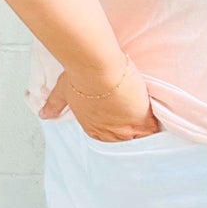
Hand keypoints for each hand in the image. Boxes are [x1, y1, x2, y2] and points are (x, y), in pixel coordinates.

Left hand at [39, 57, 162, 142]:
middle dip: (132, 136)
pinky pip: (152, 129)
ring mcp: (126, 128)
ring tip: (154, 128)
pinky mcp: (141, 119)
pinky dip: (157, 127)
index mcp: (92, 127)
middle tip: (140, 129)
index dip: (117, 132)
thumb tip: (43, 114)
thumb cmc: (79, 75)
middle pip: (125, 142)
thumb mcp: (63, 91)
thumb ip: (55, 105)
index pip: (108, 138)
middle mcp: (109, 133)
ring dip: (145, 133)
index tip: (123, 126)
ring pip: (140, 138)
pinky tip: (163, 123)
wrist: (96, 66)